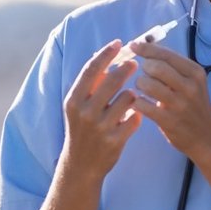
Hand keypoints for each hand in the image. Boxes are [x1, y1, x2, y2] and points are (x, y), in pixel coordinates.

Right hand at [61, 40, 141, 178]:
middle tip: (135, 64)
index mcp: (74, 100)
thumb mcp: (78, 107)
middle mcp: (85, 112)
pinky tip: (134, 116)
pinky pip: (135, 118)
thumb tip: (103, 56)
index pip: (91, 70)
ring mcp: (100, 127)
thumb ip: (90, 84)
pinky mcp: (114, 141)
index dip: (106, 54)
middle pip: (112, 80)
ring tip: (131, 98)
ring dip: (132, 95)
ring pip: (127, 98)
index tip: (119, 43)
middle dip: (126, 69)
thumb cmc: (82, 130)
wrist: (81, 165)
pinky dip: (137, 115)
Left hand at [128, 40, 210, 159]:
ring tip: (142, 90)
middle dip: (144, 69)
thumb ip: (172, 67)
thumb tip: (146, 46)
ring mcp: (180, 104)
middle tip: (144, 76)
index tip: (133, 46)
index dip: (146, 48)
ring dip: (139, 85)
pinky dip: (137, 103)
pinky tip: (140, 104)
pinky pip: (143, 105)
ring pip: (148, 84)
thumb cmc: (193, 106)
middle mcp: (190, 86)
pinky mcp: (170, 121)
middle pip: (156, 67)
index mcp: (195, 72)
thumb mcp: (191, 82)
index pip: (166, 54)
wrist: (207, 137)